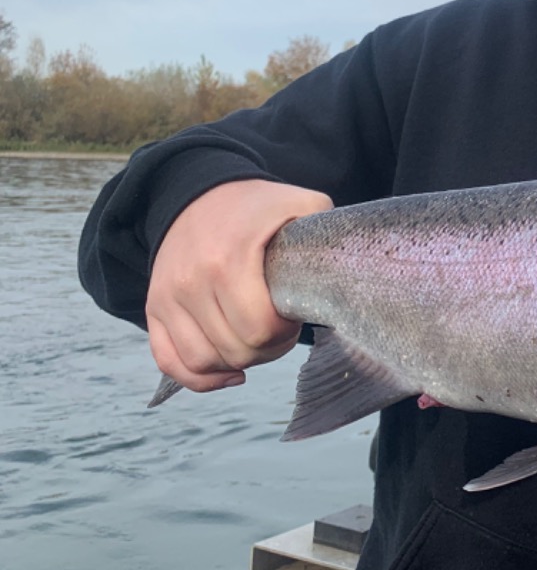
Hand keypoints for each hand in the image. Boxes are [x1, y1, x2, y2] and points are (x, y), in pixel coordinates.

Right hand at [147, 179, 331, 392]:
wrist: (197, 192)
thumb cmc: (258, 205)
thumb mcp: (301, 204)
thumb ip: (328, 231)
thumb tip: (350, 264)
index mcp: (228, 260)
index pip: (258, 330)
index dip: (284, 334)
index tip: (293, 317)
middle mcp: (190, 282)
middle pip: (235, 351)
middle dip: (267, 349)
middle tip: (280, 328)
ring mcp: (167, 297)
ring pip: (203, 362)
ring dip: (237, 362)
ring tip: (256, 339)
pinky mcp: (153, 308)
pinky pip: (169, 362)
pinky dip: (199, 377)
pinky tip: (230, 372)